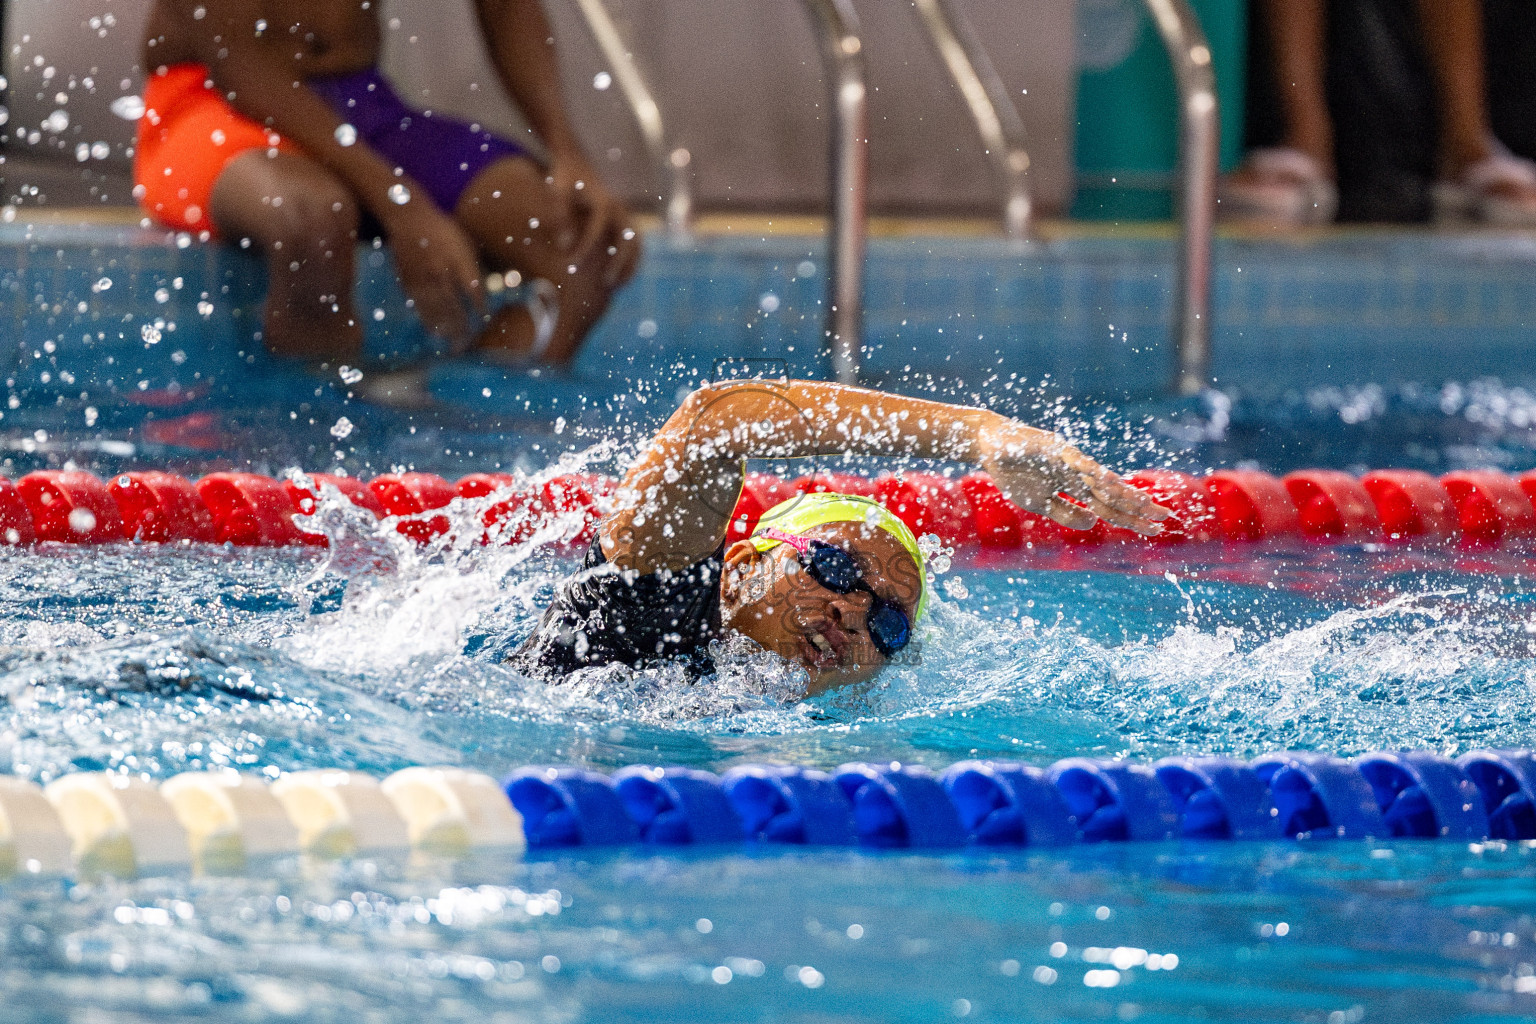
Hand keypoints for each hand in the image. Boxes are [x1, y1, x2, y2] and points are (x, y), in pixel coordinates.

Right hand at [383, 201, 482, 350]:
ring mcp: (423, 278)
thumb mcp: (465, 242)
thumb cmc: (442, 230)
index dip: (480, 307)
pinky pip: (420, 306)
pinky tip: (434, 330)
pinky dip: (428, 320)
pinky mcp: (408, 282)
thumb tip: (487, 289)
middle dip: (462, 326)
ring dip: (446, 328)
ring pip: (436, 309)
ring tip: (453, 343)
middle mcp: (441, 272)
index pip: (473, 290)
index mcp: (458, 260)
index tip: (485, 319)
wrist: (408, 218)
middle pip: (454, 305)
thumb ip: (474, 267)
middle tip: (468, 342)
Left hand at [547, 151, 636, 279]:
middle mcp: (620, 210)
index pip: (597, 230)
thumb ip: (560, 217)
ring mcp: (626, 216)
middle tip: (604, 284)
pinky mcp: (626, 222)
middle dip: (617, 263)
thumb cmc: (565, 179)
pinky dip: (631, 263)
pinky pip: (635, 246)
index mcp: (604, 202)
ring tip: (616, 287)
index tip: (573, 265)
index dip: (586, 248)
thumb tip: (563, 246)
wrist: (578, 164)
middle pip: (626, 241)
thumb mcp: (559, 192)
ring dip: (629, 266)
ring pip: (636, 245)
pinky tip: (620, 281)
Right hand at [976, 419, 1170, 534]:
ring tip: (1146, 505)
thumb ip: (1065, 513)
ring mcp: (1067, 461)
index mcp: (1076, 486)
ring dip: (1123, 493)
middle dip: (1138, 508)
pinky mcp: (1052, 450)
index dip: (1132, 517)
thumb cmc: (1015, 472)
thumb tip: (1094, 523)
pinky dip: (1092, 472)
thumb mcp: (1040, 503)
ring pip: (1100, 480)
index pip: (1110, 506)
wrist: (990, 444)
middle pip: (1112, 494)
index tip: (1155, 528)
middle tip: (1165, 518)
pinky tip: (1110, 481)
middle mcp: (1078, 473)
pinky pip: (1075, 462)